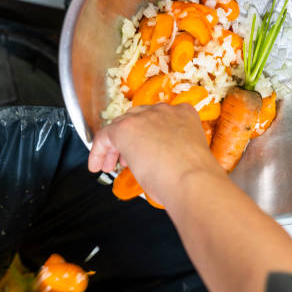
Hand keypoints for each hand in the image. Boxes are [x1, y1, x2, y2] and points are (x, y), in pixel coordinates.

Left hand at [88, 103, 224, 203]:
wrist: (192, 181)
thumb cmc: (194, 178)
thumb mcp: (187, 156)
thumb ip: (172, 150)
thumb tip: (159, 163)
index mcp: (184, 114)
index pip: (158, 119)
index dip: (147, 136)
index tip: (143, 150)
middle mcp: (163, 111)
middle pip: (137, 119)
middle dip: (130, 140)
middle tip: (125, 160)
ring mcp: (144, 117)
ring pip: (121, 126)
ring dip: (114, 147)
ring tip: (110, 165)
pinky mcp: (125, 129)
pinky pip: (104, 136)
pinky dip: (98, 151)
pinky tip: (97, 165)